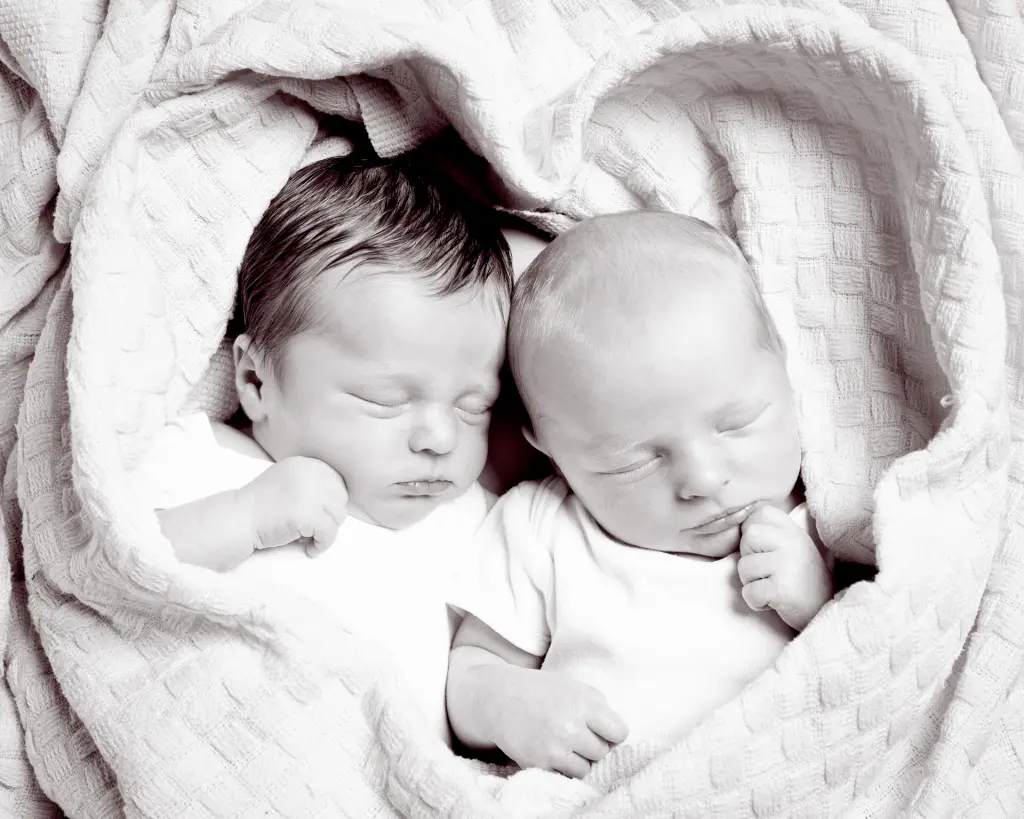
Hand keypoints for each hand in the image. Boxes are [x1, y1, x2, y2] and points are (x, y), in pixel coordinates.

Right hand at [242, 456, 347, 556]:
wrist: (238, 519)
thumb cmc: (261, 505)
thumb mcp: (287, 480)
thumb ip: (310, 482)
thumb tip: (339, 498)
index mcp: (306, 464)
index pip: (336, 482)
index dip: (331, 502)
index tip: (320, 515)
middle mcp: (310, 474)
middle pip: (340, 498)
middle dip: (330, 516)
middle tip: (313, 529)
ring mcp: (310, 493)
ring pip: (338, 516)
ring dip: (326, 531)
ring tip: (307, 538)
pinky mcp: (307, 514)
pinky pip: (329, 533)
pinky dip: (323, 545)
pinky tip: (309, 549)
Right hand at [486, 668, 628, 777]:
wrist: (499, 698)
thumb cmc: (541, 691)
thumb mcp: (573, 687)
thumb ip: (597, 707)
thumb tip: (616, 736)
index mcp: (584, 702)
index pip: (619, 732)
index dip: (611, 733)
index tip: (600, 730)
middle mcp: (571, 725)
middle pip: (602, 752)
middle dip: (592, 745)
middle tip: (575, 734)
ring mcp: (554, 747)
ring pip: (585, 768)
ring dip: (578, 759)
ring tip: (563, 743)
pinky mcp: (539, 763)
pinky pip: (564, 775)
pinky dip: (560, 767)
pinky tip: (550, 750)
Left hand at [737, 505, 832, 630]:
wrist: (824, 611)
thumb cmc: (800, 579)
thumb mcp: (792, 547)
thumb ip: (771, 532)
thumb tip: (741, 523)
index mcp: (794, 531)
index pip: (760, 513)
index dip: (753, 532)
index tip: (766, 551)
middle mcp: (793, 543)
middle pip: (748, 538)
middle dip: (749, 558)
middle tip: (769, 573)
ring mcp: (787, 565)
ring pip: (744, 567)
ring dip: (752, 583)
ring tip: (773, 587)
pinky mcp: (782, 589)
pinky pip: (749, 592)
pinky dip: (755, 602)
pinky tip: (774, 602)